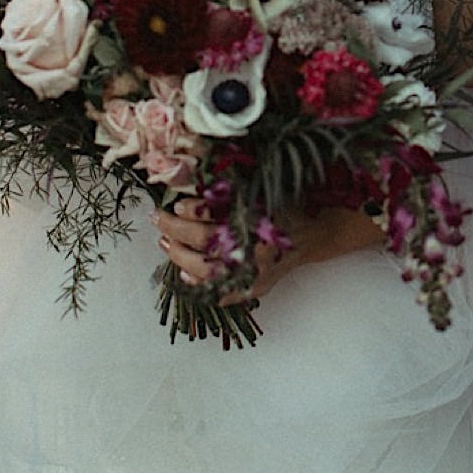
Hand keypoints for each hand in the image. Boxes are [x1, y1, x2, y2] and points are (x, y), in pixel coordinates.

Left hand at [154, 200, 375, 303]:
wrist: (312, 234)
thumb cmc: (284, 207)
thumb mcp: (259, 189)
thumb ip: (227, 188)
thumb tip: (189, 179)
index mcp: (258, 220)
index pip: (216, 215)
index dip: (191, 211)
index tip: (177, 205)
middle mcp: (256, 249)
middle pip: (205, 241)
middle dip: (176, 230)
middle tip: (159, 219)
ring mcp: (255, 273)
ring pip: (206, 271)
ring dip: (180, 257)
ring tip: (167, 244)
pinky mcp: (254, 288)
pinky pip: (220, 294)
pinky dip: (200, 285)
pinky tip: (185, 275)